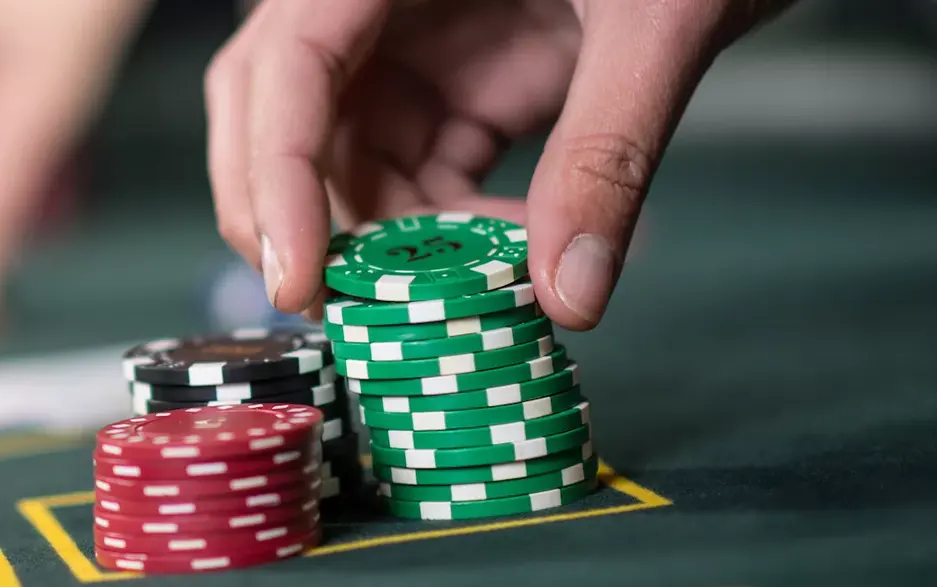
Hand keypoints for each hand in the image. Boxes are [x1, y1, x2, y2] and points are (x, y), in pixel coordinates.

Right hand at [205, 0, 791, 328]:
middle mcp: (377, 2)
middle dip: (290, 213)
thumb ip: (608, 151)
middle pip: (279, 111)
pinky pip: (417, 172)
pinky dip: (442, 233)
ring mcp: (417, 45)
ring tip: (453, 295)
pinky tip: (502, 260)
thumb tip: (570, 295)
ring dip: (382, 239)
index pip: (290, 65)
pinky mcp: (462, 86)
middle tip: (328, 308)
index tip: (299, 277)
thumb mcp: (658, 24)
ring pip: (345, 157)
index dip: (278, 172)